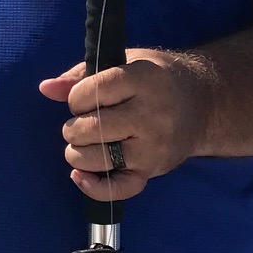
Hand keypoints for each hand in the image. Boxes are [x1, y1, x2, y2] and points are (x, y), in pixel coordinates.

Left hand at [39, 49, 210, 203]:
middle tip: (83, 123)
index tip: (82, 99)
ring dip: (77, 154)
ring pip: (98, 159)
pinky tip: (80, 176)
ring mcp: (153, 146)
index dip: (76, 98)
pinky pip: (119, 189)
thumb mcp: (125, 63)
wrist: (206, 104)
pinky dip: (93, 187)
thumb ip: (82, 75)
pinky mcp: (153, 170)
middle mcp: (151, 115)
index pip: (93, 92)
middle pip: (91, 129)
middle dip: (74, 128)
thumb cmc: (157, 79)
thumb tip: (46, 88)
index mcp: (143, 80)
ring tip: (83, 144)